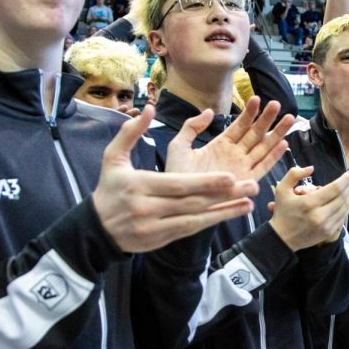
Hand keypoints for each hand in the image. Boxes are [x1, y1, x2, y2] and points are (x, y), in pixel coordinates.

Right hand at [91, 106, 259, 252]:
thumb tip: (150, 108)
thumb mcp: (112, 157)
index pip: (177, 185)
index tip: (230, 177)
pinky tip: (232, 213)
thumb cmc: (109, 188)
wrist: (97, 229)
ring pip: (196, 220)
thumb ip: (130, 132)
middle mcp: (148, 209)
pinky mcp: (162, 240)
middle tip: (252, 186)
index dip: (205, 183)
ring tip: (249, 202)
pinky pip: (192, 230)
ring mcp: (156, 227)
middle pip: (192, 203)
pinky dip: (213, 222)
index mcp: (139, 186)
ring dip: (225, 212)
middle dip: (224, 196)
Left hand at [166, 97, 293, 181]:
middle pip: (255, 134)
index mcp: (220, 145)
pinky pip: (263, 167)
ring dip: (276, 133)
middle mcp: (234, 154)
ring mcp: (242, 167)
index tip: (257, 99)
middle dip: (267, 119)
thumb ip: (192, 127)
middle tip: (277, 104)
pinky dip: (274, 156)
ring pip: (264, 147)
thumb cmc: (177, 175)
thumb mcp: (179, 146)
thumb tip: (208, 111)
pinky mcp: (246, 181)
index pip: (239, 125)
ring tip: (290, 118)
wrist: (179, 200)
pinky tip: (283, 144)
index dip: (249, 113)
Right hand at [269, 166, 348, 250]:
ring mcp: (326, 225)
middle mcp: (320, 215)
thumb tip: (311, 168)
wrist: (282, 238)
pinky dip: (347, 208)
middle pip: (343, 198)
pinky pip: (342, 218)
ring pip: (345, 208)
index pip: (334, 189)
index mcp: (309, 203)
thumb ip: (294, 174)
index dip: (344, 180)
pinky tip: (348, 201)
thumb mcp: (281, 189)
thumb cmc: (283, 212)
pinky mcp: (329, 233)